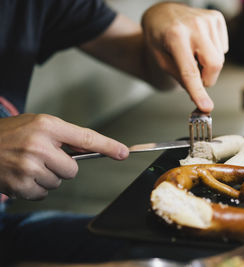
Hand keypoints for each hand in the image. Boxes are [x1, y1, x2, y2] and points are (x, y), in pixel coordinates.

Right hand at [0, 114, 128, 199]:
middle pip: (73, 169)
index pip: (86, 137)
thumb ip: (63, 136)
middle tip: (43, 158)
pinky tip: (21, 175)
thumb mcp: (37, 125)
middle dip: (62, 167)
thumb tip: (91, 149)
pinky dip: (35, 188)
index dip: (108, 146)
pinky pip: (43, 193)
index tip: (123, 153)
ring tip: (27, 164)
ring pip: (58, 182)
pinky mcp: (20, 185)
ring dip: (47, 177)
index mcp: (47, 126)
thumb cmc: (9, 134)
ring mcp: (29, 167)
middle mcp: (40, 145)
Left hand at [141, 2, 228, 112]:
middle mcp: (194, 25)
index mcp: (175, 36)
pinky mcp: (217, 18)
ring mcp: (208, 20)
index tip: (206, 107)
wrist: (162, 12)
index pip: (190, 71)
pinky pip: (223, 48)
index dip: (198, 92)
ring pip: (219, 58)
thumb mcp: (160, 59)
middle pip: (214, 65)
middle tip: (195, 77)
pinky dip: (213, 52)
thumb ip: (180, 77)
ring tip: (192, 53)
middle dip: (207, 78)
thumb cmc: (158, 36)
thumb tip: (199, 98)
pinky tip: (200, 44)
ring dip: (207, 64)